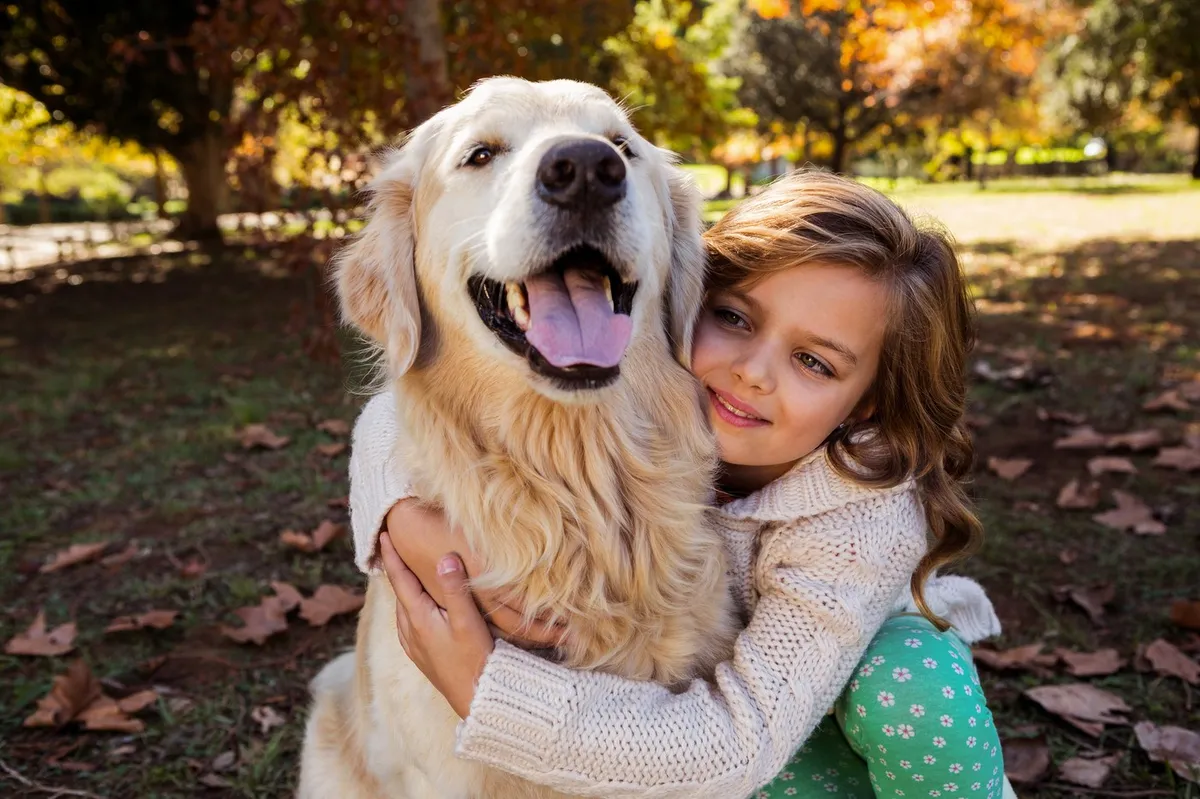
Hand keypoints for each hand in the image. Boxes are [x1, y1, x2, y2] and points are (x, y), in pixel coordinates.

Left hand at [378, 528, 491, 718]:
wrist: (477, 699)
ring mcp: (413, 644)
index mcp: (417, 618)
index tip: (383, 534)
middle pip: (399, 591)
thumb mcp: (468, 622)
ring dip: (404, 586)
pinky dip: (411, 603)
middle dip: (396, 568)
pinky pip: (409, 620)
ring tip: (406, 568)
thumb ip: (455, 589)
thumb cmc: (475, 659)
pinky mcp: (421, 653)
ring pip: (404, 607)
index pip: (399, 579)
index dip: (391, 556)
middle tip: (394, 544)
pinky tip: (420, 603)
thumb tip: (444, 557)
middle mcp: (409, 630)